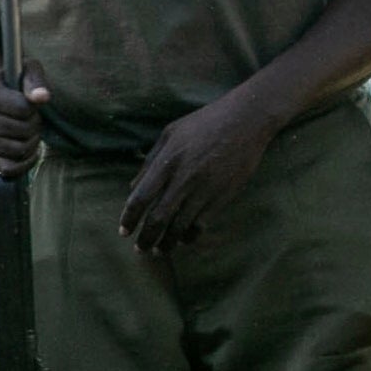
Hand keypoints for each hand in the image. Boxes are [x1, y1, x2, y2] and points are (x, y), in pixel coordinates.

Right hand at [0, 74, 46, 175]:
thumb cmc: (17, 82)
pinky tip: (30, 151)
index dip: (34, 106)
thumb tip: (41, 98)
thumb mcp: (26, 70)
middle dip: (35, 123)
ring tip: (28, 129)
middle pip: (24, 129)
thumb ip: (35, 80)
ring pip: (21, 149)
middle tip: (30, 117)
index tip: (28, 101)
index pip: (23, 109)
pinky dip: (25, 164)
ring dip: (33, 140)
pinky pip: (10, 170)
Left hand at [120, 92, 279, 250]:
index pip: (140, 198)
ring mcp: (205, 189)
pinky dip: (189, 236)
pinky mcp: (223, 196)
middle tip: (139, 250)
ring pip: (180, 227)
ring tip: (159, 250)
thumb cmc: (204, 123)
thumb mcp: (170, 133)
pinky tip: (183, 240)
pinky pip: (201, 225)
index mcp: (167, 161)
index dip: (129, 219)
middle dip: (145, 239)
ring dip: (167, 243)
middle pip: (158, 219)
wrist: (246, 120)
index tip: (124, 231)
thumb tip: (132, 188)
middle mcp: (184, 178)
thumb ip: (150, 161)